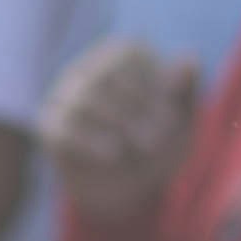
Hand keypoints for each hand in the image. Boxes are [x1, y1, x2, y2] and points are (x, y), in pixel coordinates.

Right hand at [37, 37, 199, 218]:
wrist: (131, 187)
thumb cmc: (160, 144)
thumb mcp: (182, 122)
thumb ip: (186, 90)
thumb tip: (190, 58)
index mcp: (120, 55)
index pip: (128, 53)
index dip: (150, 83)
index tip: (170, 117)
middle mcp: (87, 68)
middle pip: (104, 76)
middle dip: (134, 108)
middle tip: (156, 139)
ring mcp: (63, 95)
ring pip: (81, 99)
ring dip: (115, 124)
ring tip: (139, 147)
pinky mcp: (50, 125)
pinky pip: (62, 127)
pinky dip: (90, 141)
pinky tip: (113, 154)